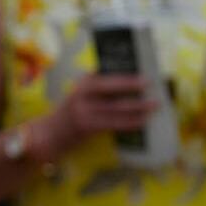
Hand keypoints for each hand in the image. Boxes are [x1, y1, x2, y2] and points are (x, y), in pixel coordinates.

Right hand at [37, 72, 157, 158]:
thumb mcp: (81, 95)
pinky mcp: (87, 126)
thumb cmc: (72, 112)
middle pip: (110, 88)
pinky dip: (130, 122)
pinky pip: (114, 123)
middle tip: (150, 84)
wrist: (51, 133)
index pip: (105, 75)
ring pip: (115, 107)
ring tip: (154, 105)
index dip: (125, 74)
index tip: (143, 72)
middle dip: (131, 85)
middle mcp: (81, 94)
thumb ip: (99, 87)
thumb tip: (131, 81)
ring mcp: (83, 111)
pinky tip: (142, 121)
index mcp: (82, 83)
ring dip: (137, 106)